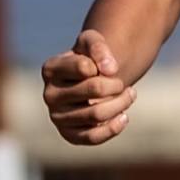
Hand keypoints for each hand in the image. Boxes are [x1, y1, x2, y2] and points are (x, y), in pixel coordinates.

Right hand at [41, 29, 135, 145]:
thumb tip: (110, 69)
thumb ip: (98, 47)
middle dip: (117, 85)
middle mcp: (49, 94)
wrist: (92, 82)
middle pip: (94, 89)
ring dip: (121, 104)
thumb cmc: (91, 60)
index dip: (105, 66)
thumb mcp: (92, 42)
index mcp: (50, 69)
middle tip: (124, 84)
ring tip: (130, 95)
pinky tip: (124, 117)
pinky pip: (93, 137)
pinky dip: (114, 127)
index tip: (110, 67)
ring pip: (97, 114)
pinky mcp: (69, 135)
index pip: (84, 67)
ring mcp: (57, 117)